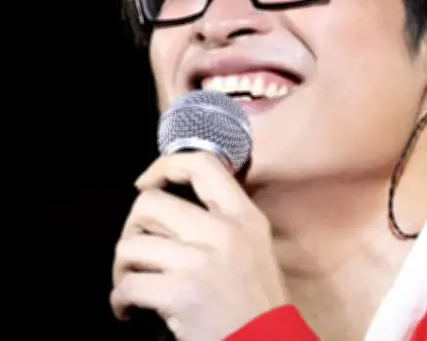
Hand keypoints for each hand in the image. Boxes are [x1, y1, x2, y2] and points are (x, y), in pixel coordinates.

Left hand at [110, 151, 288, 340]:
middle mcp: (224, 231)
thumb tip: (170, 209)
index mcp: (245, 216)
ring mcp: (201, 262)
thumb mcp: (254, 247)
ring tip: (136, 284)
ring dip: (123, 269)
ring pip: (130, 246)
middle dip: (133, 229)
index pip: (201, 165)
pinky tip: (132, 310)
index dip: (164, 166)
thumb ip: (223, 221)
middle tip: (140, 253)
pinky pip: (127, 286)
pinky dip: (120, 301)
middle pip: (150, 203)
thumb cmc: (256, 302)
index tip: (146, 183)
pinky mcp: (181, 293)